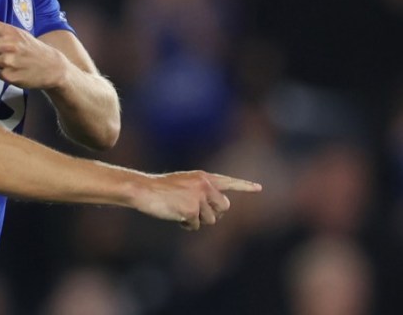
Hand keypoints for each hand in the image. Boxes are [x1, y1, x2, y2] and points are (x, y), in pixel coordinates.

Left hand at [0, 13, 67, 89]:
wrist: (51, 67)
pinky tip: (14, 70)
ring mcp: (8, 61)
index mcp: (10, 31)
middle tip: (1, 51)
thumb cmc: (32, 49)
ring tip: (10, 61)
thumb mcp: (19, 35)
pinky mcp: (9, 75)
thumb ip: (1, 34)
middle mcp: (8, 44)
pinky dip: (2, 72)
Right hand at [132, 171, 261, 230]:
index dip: (244, 186)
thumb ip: (202, 192)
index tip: (259, 188)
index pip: (228, 182)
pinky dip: (186, 224)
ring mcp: (199, 197)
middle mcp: (205, 185)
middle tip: (197, 212)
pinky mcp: (192, 209)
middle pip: (224, 207)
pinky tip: (175, 215)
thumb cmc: (161, 189)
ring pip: (211, 219)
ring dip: (198, 220)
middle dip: (214, 213)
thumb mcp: (185, 184)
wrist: (144, 190)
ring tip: (181, 210)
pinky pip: (196, 225)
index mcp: (203, 177)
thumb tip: (217, 211)